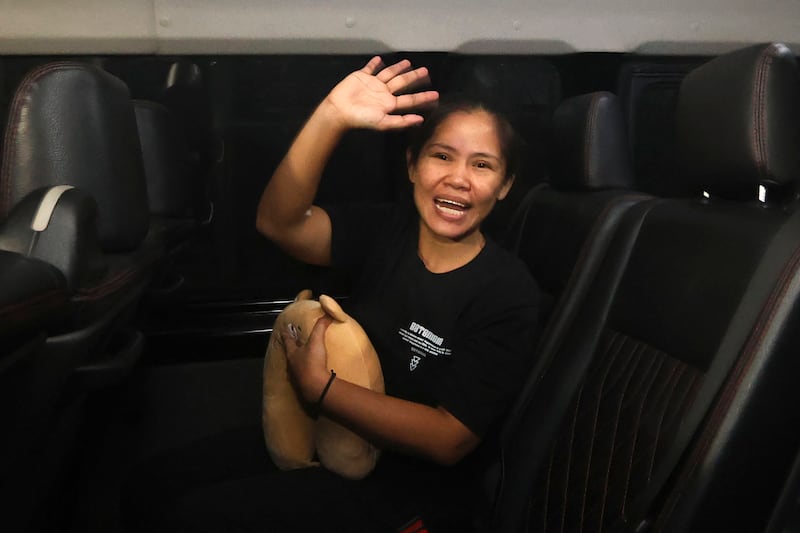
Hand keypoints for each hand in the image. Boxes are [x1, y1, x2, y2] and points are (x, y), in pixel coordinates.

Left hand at [282, 315, 333, 402]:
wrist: (315, 387)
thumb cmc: (313, 363)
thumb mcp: (317, 341)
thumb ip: (321, 327)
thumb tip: (327, 314)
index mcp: (292, 353)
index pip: (287, 340)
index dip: (286, 333)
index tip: (284, 329)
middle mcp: (291, 365)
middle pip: (290, 353)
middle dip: (291, 347)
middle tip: (294, 343)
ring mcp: (296, 376)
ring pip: (295, 365)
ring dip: (298, 360)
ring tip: (302, 357)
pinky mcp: (303, 385)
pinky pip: (302, 376)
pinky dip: (305, 372)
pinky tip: (310, 372)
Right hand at [323, 56, 438, 130]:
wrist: (339, 110)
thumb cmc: (361, 118)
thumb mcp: (383, 123)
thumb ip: (401, 121)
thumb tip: (420, 121)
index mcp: (390, 104)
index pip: (410, 99)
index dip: (423, 97)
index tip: (436, 95)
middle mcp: (384, 93)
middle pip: (403, 83)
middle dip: (414, 78)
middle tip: (426, 72)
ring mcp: (373, 84)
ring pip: (389, 74)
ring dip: (398, 68)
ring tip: (408, 63)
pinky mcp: (361, 77)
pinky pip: (370, 68)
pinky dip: (374, 64)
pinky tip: (379, 60)